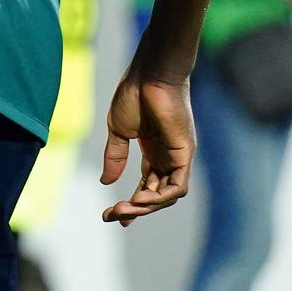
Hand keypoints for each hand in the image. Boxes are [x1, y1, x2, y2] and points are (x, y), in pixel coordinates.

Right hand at [100, 68, 194, 225]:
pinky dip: (161, 197)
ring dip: (146, 206)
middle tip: (112, 215)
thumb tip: (106, 182)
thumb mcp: (119, 131)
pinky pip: (178, 186)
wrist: (150, 74)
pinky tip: (141, 200)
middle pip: (156, 193)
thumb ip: (115, 157)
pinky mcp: (185, 154)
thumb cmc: (134, 94)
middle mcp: (168, 157)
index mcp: (153, 150)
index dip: (134, 202)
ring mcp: (178, 157)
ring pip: (168, 195)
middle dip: (135, 208)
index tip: (116, 216)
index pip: (147, 184)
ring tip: (123, 209)